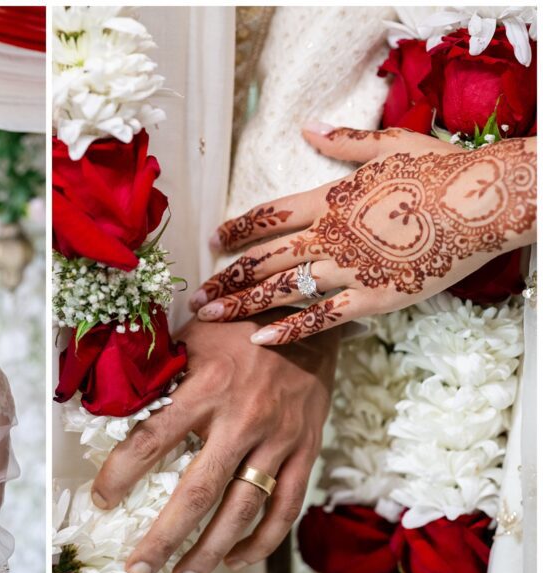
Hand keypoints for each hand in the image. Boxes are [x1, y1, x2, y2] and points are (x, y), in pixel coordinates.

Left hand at [91, 312, 339, 572]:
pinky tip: (235, 559)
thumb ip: (159, 375)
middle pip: (196, 493)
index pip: (151, 441)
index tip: (102, 501)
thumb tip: (113, 408)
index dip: (121, 475)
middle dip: (163, 538)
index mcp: (206, 387)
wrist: (310, 313)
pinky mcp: (307, 450)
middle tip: (137, 570)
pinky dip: (261, 540)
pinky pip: (285, 506)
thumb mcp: (191, 337)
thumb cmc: (238, 325)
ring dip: (210, 551)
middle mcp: (242, 419)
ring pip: (242, 510)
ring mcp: (279, 439)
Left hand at [193, 126, 536, 343]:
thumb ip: (342, 143)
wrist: (482, 203)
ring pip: (280, 289)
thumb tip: (307, 127)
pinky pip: (320, 318)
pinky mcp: (371, 298)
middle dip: (225, 277)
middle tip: (195, 293)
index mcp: (328, 199)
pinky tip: (258, 340)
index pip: (268, 216)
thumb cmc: (440, 171)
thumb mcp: (388, 145)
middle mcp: (328, 235)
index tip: (213, 240)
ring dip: (241, 303)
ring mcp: (347, 269)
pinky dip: (288, 330)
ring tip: (210, 315)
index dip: (236, 229)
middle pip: (262, 259)